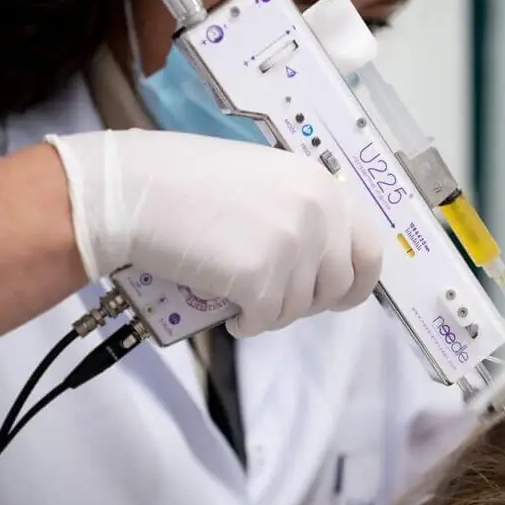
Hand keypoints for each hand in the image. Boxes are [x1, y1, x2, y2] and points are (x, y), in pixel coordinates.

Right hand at [46, 129, 382, 336]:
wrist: (134, 190)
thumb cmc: (187, 181)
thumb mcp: (265, 180)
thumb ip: (301, 211)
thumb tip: (321, 258)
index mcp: (322, 186)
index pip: (370, 249)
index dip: (356, 280)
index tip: (337, 296)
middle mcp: (318, 214)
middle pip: (338, 287)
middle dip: (308, 302)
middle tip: (273, 298)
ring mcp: (292, 246)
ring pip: (299, 309)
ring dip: (271, 311)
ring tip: (236, 293)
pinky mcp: (261, 278)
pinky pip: (266, 321)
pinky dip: (247, 324)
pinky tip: (228, 311)